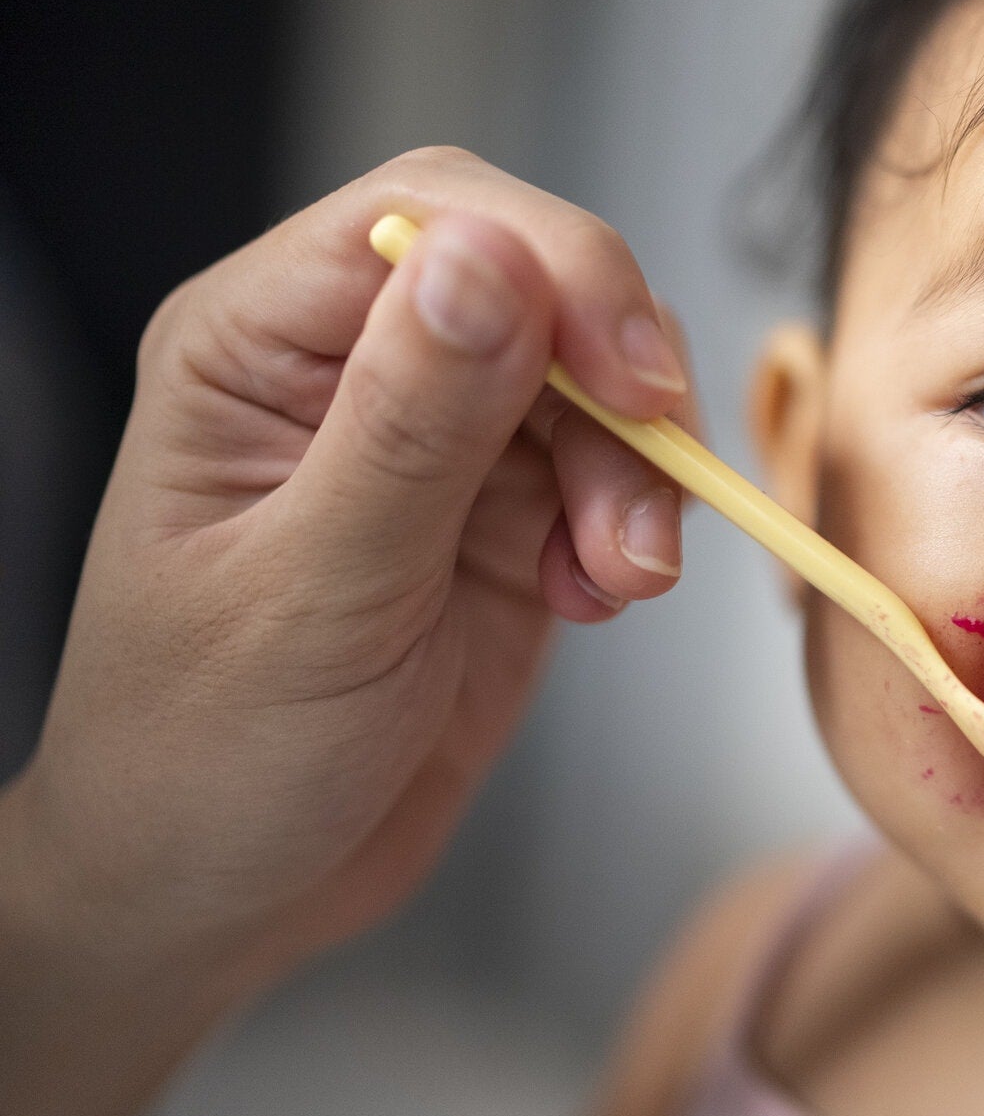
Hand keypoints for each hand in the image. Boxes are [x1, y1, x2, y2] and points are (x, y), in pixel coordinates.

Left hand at [0, 147, 696, 1115]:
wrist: (220, 897)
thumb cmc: (203, 759)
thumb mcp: (314, 596)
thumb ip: (409, 427)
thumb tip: (494, 256)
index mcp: (260, 346)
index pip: (432, 218)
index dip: (558, 268)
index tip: (635, 382)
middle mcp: (353, 368)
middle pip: (540, 282)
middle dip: (618, 380)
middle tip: (648, 504)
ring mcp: (439, 442)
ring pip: (596, 380)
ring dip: (639, 474)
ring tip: (618, 582)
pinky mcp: (506, 515)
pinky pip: (616, 470)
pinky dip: (637, 525)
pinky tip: (599, 597)